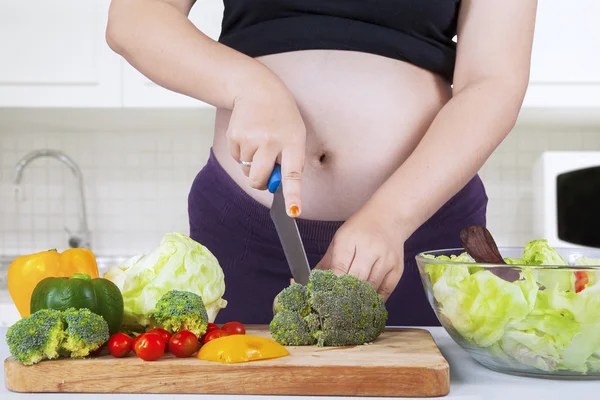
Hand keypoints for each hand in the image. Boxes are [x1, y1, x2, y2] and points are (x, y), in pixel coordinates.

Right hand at [227, 85, 306, 216]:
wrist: (258, 91)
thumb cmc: (282, 119)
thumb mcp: (295, 136)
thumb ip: (289, 162)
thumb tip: (273, 187)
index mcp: (292, 143)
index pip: (292, 175)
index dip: (293, 195)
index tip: (293, 211)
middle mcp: (271, 141)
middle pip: (259, 179)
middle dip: (260, 182)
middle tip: (265, 170)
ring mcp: (251, 138)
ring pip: (247, 170)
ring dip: (252, 163)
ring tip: (259, 141)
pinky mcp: (234, 136)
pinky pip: (237, 159)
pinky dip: (242, 153)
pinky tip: (249, 136)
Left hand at [315, 206, 405, 299]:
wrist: (389, 217)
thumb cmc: (360, 229)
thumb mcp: (340, 239)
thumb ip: (327, 262)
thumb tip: (312, 282)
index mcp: (350, 239)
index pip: (339, 268)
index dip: (332, 285)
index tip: (325, 298)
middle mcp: (370, 249)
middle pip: (356, 279)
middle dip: (345, 295)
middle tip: (336, 308)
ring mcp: (386, 259)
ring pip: (371, 287)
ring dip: (360, 300)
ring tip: (350, 309)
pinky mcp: (397, 269)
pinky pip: (386, 291)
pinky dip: (375, 300)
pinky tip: (367, 305)